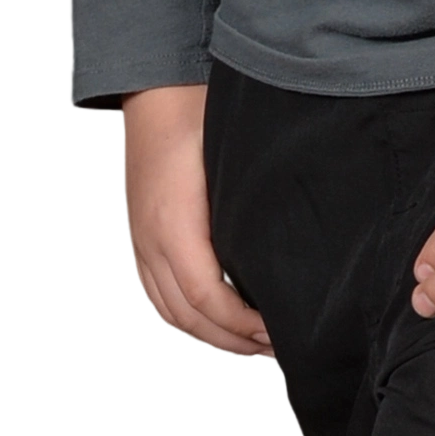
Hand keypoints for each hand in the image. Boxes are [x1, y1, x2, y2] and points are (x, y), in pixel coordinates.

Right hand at [119, 83, 274, 361]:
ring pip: (169, 313)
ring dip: (210, 336)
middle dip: (233, 341)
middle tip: (277, 348)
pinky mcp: (139, 240)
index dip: (242, 325)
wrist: (154, 87)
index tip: (278, 331)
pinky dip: (187, 320)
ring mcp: (140, 242)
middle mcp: (150, 239)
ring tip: (253, 343)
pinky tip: (217, 322)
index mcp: (173, 222)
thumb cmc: (196, 111)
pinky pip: (157, 297)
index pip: (206, 297)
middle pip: (188, 317)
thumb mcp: (230, 151)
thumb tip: (294, 237)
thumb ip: (253, 197)